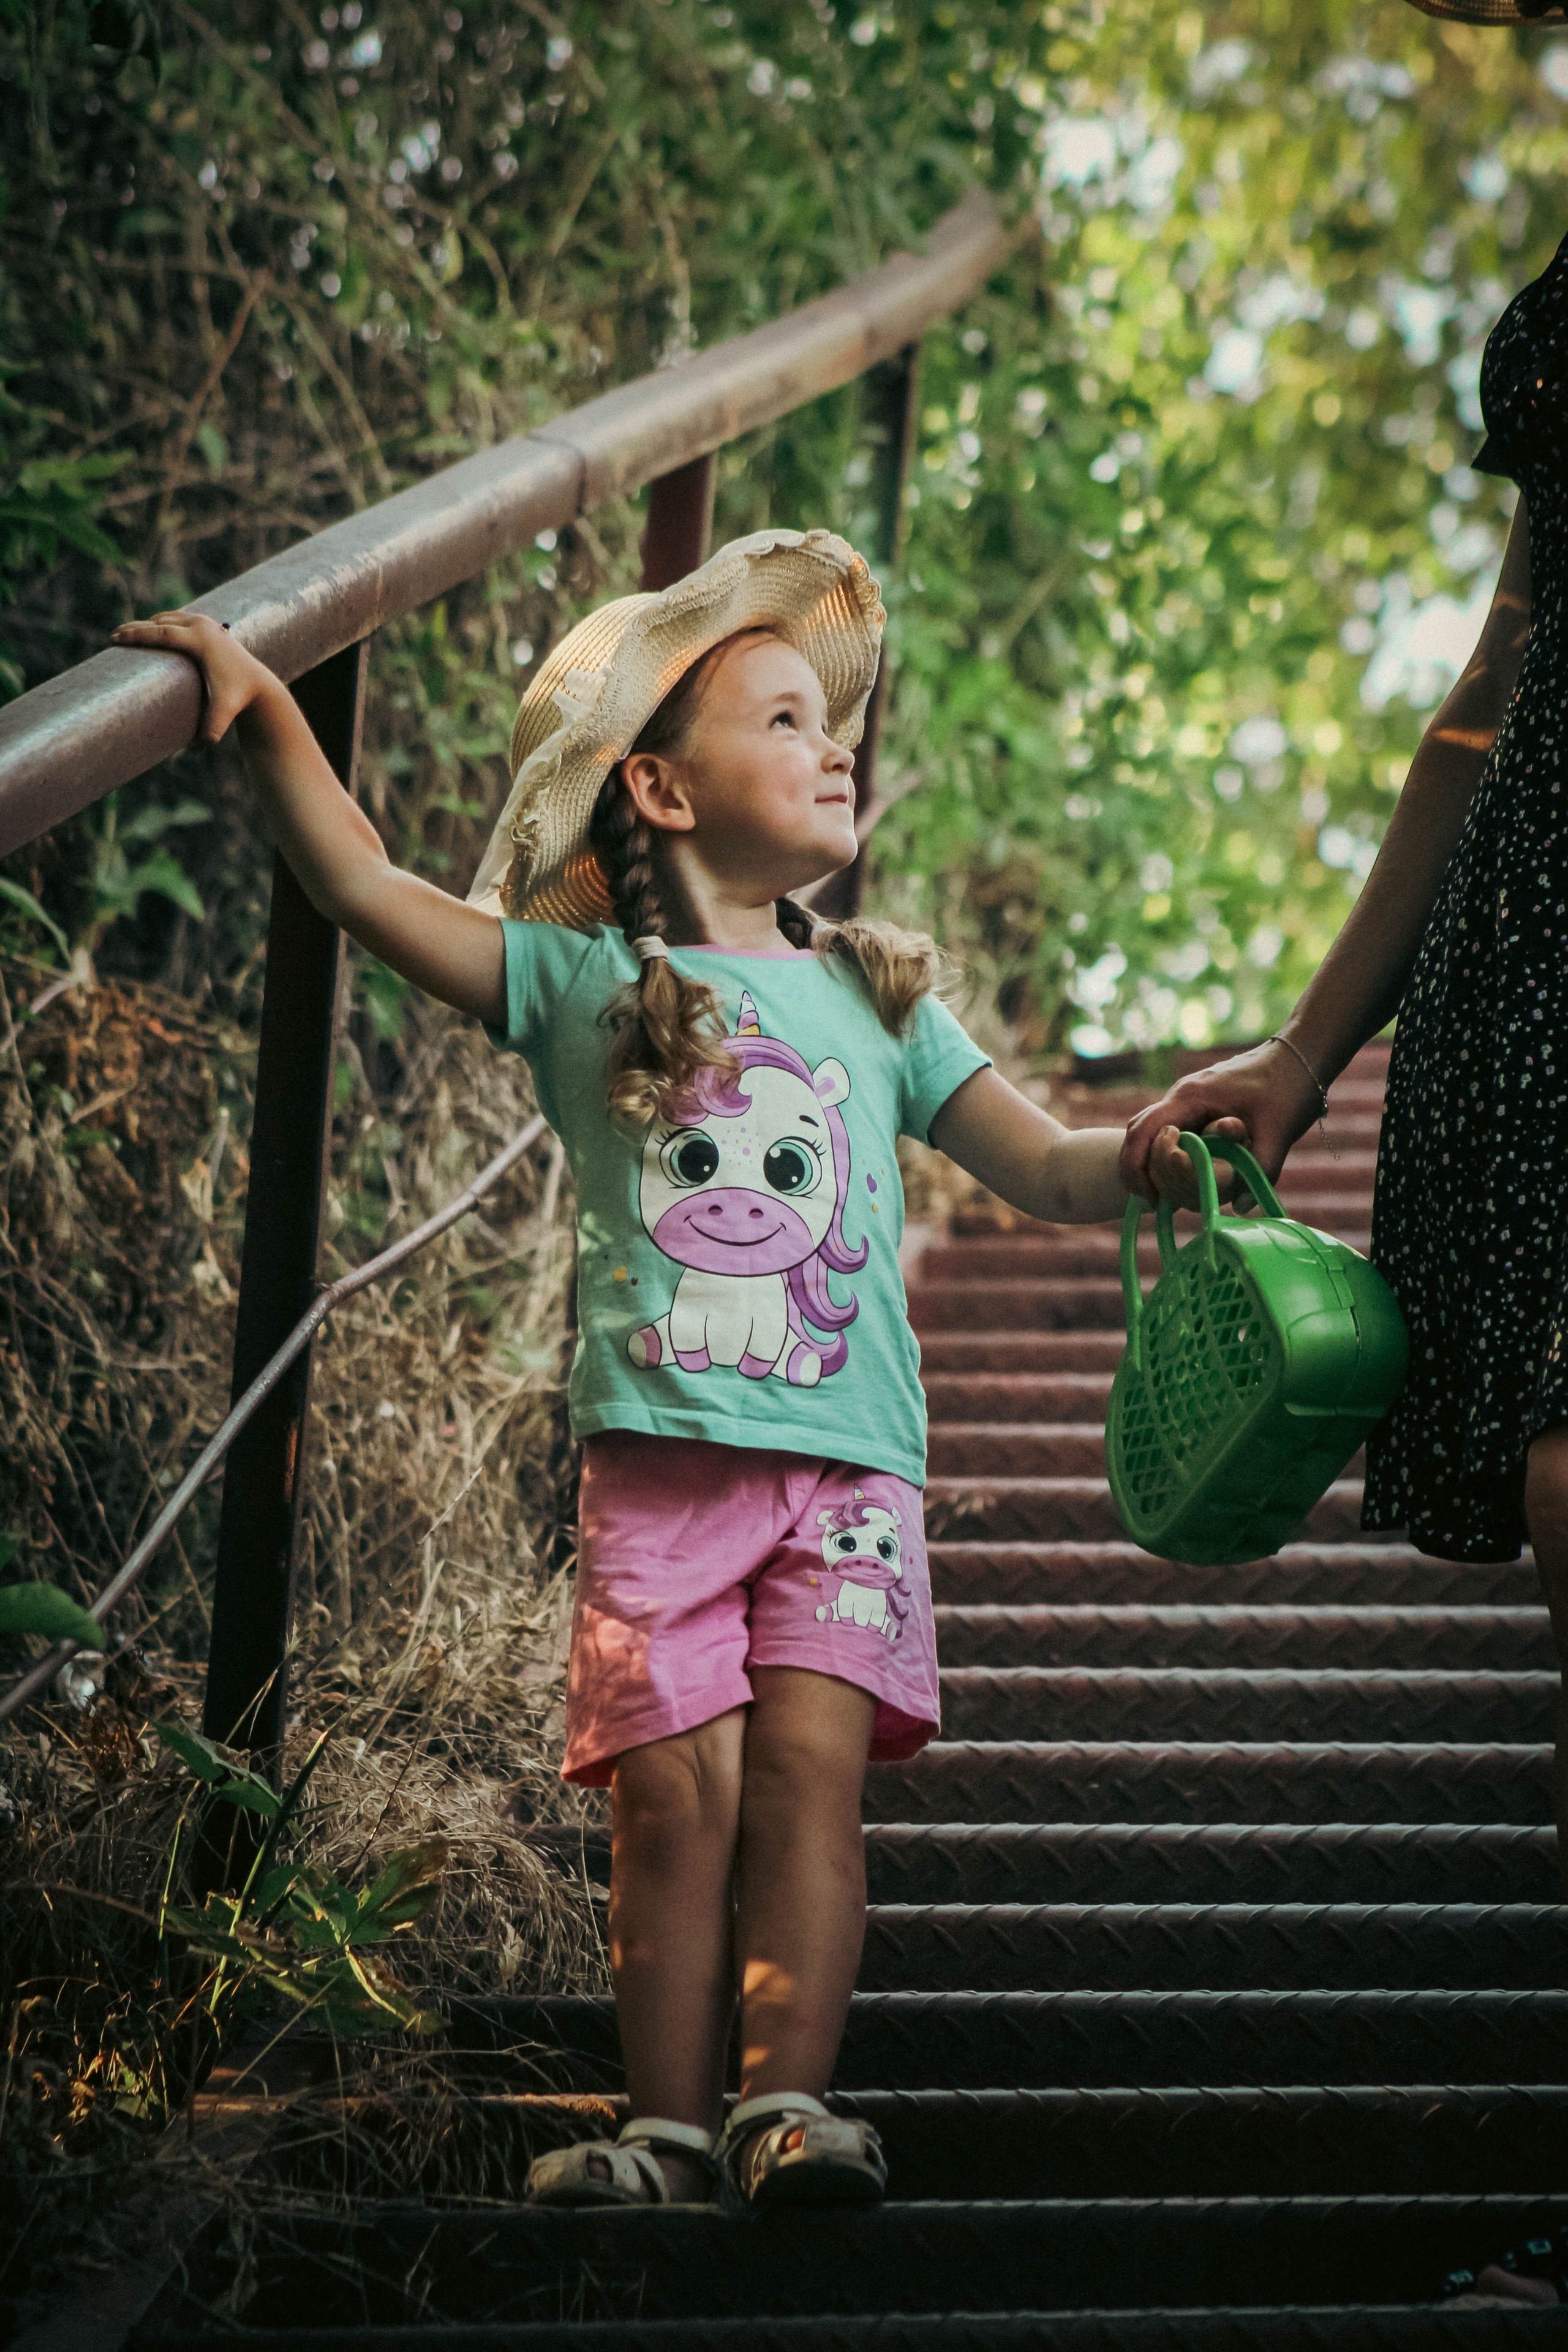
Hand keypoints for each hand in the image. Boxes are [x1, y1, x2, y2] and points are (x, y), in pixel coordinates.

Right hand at [110, 610, 280, 746]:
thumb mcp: (223, 714)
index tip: (115, 638)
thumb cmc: (237, 699)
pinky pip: (178, 619)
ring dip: (148, 625)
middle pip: (161, 622)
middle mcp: (203, 626)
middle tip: (114, 636)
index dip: (137, 635)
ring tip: (127, 634)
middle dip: (136, 628)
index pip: (161, 633)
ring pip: (168, 618)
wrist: (259, 685)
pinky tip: (150, 630)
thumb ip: (211, 730)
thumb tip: (195, 750)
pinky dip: (162, 623)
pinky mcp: (209, 625)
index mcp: (201, 641)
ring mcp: (207, 622)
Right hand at [1119, 1038, 1323, 1203]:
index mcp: (1190, 1098)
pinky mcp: (1195, 1108)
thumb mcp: (1278, 1132)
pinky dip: (1168, 1158)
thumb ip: (1260, 1169)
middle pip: (1138, 1136)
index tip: (1152, 1199)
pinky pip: (1168, 1133)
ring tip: (1172, 1194)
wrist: (1299, 1057)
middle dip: (1144, 1172)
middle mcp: (1180, 1097)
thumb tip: (1238, 1205)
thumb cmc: (1287, 1088)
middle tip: (1161, 1202)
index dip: (1136, 1169)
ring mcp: (1186, 1101)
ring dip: (1156, 1166)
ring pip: (1150, 1135)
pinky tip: (1189, 1178)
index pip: (1141, 1132)